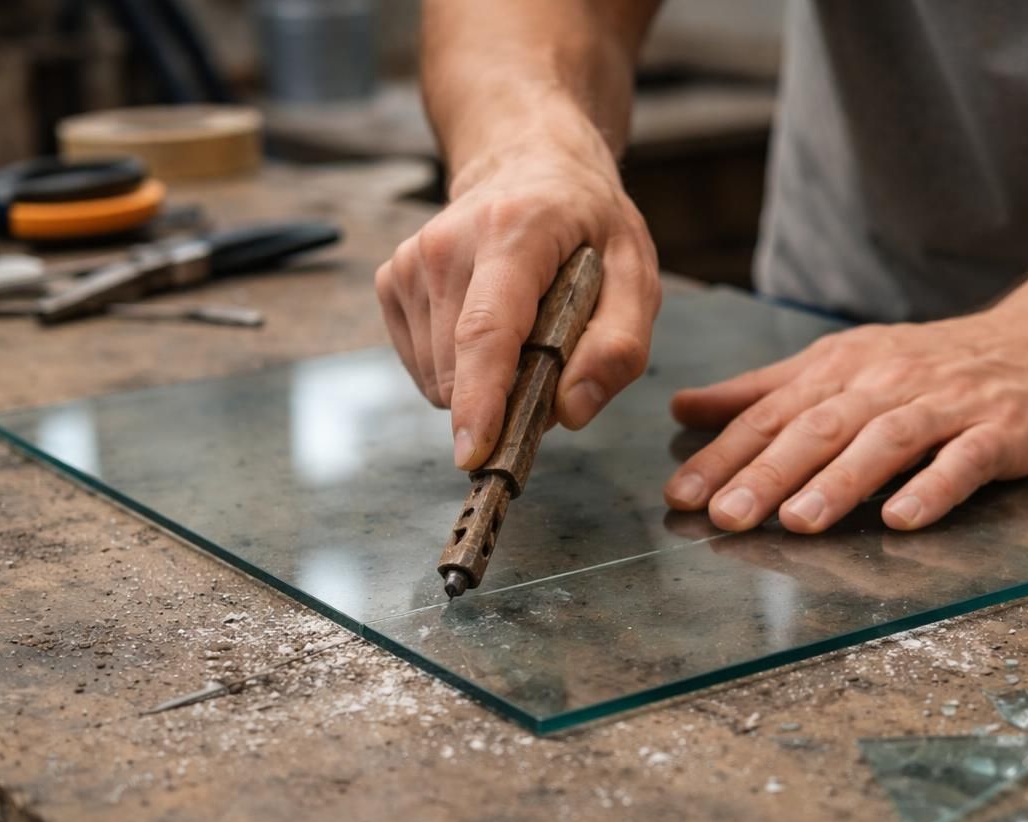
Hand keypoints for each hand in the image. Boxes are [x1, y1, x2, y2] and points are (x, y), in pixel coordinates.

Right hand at [375, 124, 660, 468]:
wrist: (526, 163)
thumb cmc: (586, 224)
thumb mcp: (636, 273)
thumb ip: (619, 345)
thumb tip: (572, 411)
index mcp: (513, 233)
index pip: (487, 330)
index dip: (481, 399)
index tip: (474, 452)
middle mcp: (447, 245)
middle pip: (460, 368)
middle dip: (505, 396)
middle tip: (549, 358)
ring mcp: (409, 263)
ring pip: (438, 378)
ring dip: (483, 381)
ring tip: (520, 329)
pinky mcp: (391, 282)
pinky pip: (424, 366)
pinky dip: (459, 367)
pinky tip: (487, 325)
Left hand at [662, 308, 1027, 532]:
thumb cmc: (930, 365)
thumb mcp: (841, 365)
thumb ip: (764, 392)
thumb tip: (684, 408)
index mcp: (842, 368)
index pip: (773, 413)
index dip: (725, 454)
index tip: (681, 494)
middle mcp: (888, 382)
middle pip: (820, 428)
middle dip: (768, 472)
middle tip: (725, 515)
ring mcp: (947, 406)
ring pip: (886, 442)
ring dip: (840, 483)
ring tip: (797, 523)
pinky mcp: (1001, 432)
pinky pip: (964, 461)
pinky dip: (933, 488)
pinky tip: (902, 518)